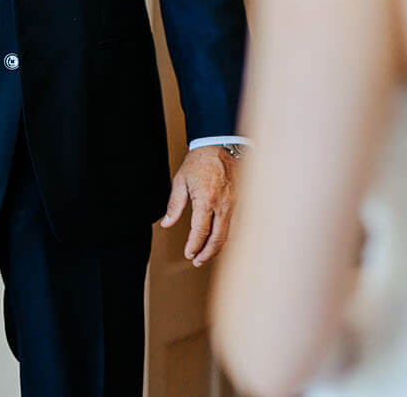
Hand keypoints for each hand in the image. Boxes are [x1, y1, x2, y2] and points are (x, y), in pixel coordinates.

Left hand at [160, 145, 235, 266]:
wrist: (220, 144)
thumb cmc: (200, 160)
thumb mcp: (181, 181)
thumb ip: (174, 205)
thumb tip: (167, 223)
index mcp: (206, 199)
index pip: (200, 231)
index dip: (193, 246)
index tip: (188, 253)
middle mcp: (223, 203)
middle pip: (218, 237)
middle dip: (207, 253)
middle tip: (198, 261)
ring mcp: (234, 202)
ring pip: (228, 233)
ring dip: (217, 246)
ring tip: (207, 254)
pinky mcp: (239, 200)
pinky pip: (234, 223)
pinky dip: (225, 235)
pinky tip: (218, 239)